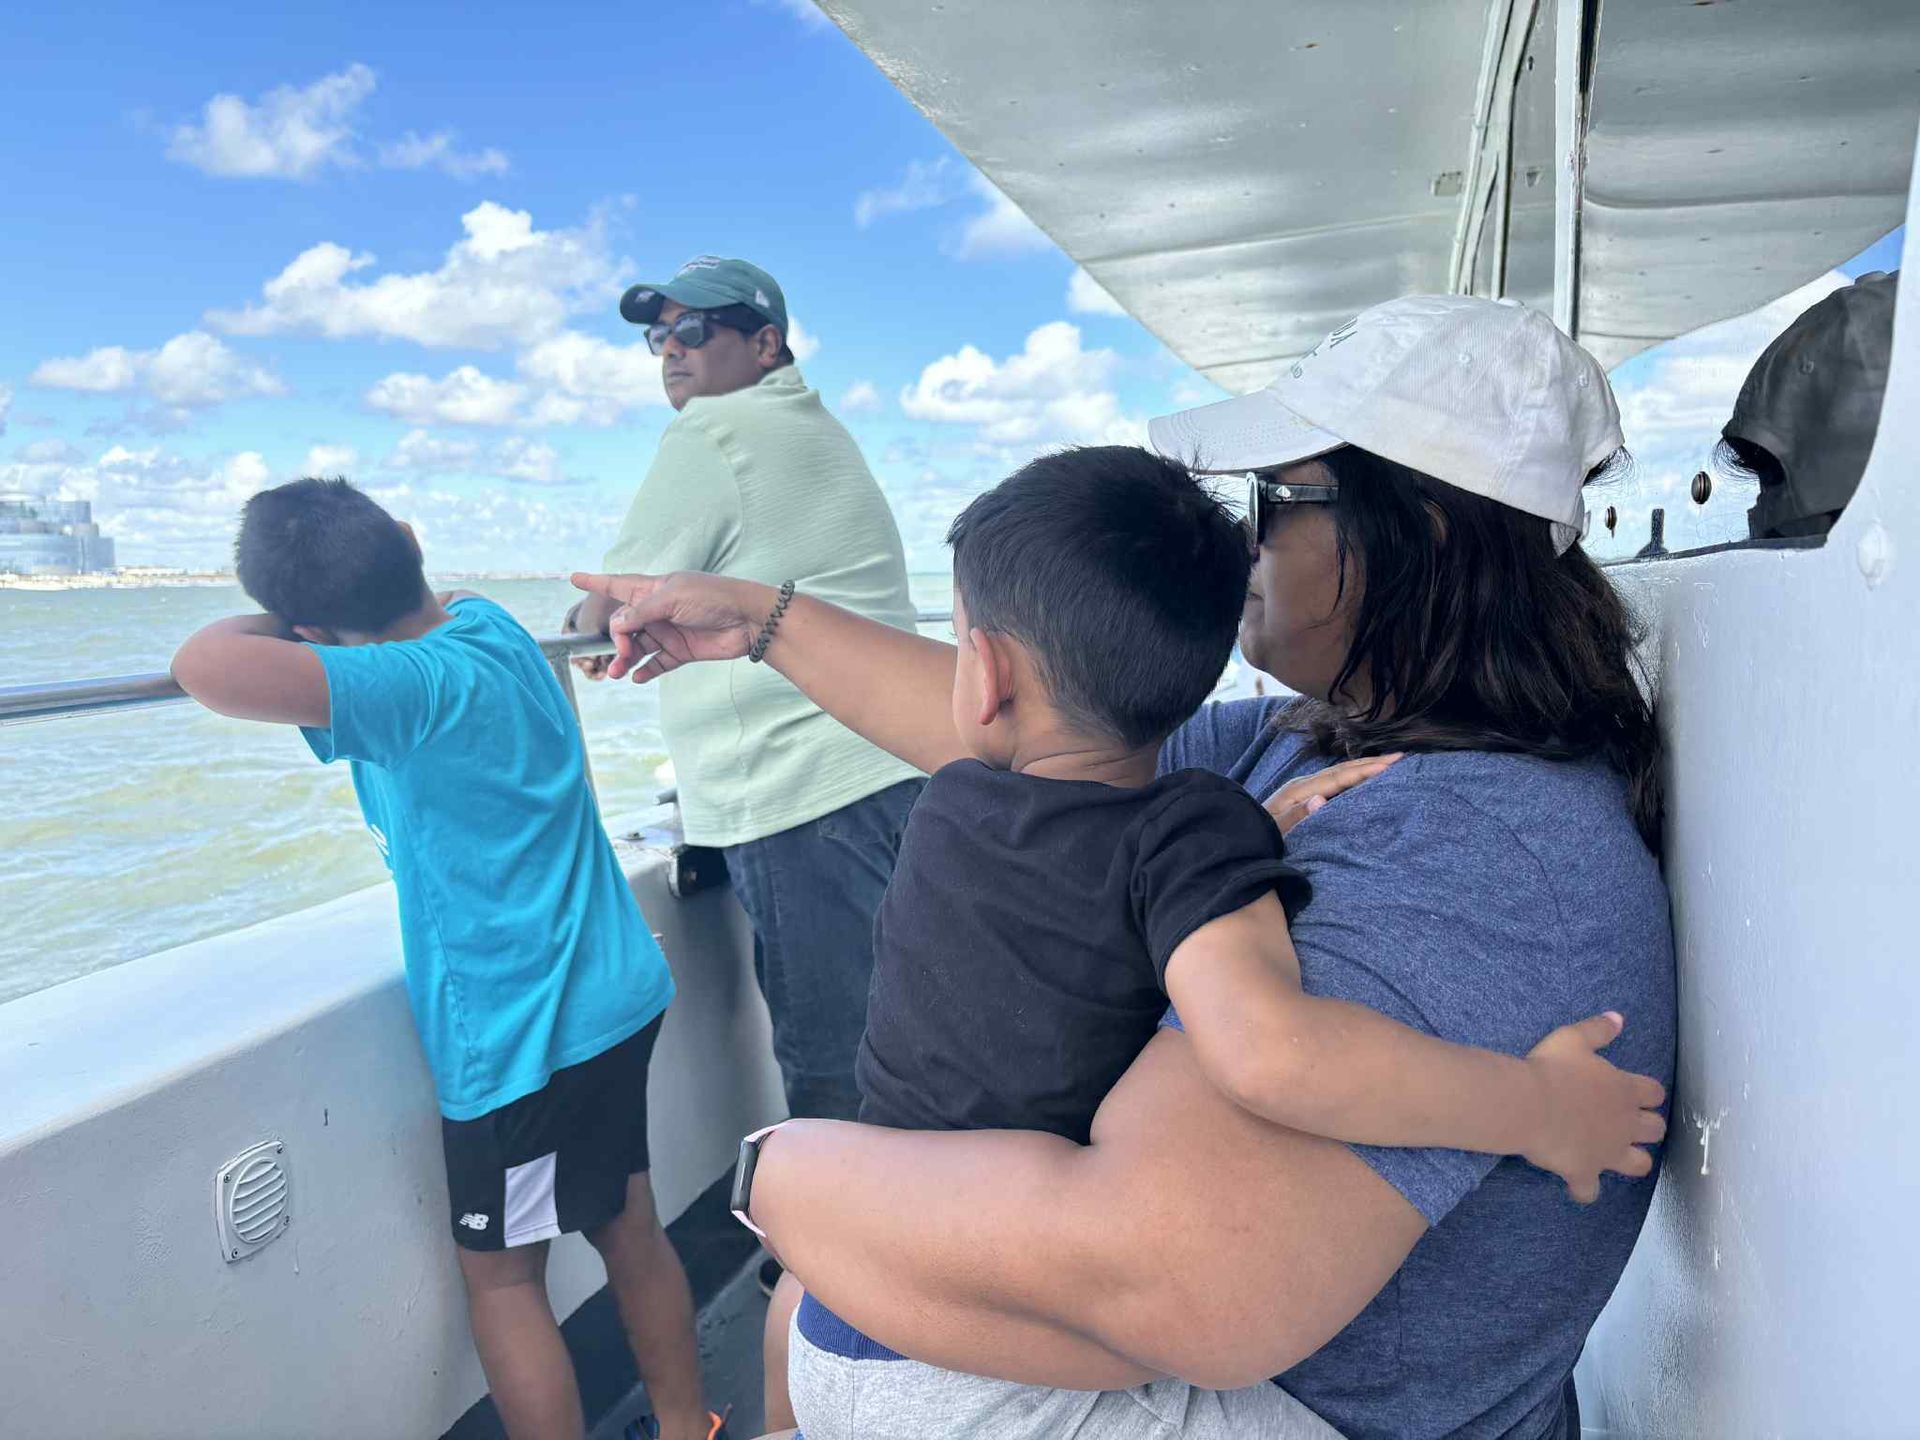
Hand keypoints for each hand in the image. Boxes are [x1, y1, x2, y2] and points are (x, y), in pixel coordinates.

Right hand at [569, 571, 771, 681]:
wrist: (749, 620)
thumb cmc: (714, 597)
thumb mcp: (673, 598)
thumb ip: (642, 611)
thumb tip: (616, 625)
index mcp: (655, 589)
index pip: (619, 584)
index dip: (596, 582)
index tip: (574, 578)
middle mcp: (658, 610)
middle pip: (625, 624)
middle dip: (616, 638)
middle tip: (620, 651)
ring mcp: (669, 631)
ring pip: (637, 647)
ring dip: (625, 660)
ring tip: (618, 672)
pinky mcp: (681, 651)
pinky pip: (656, 663)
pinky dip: (645, 671)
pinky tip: (636, 677)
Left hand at [1265, 753, 1402, 833]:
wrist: (1238, 838)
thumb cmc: (1258, 839)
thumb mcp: (1276, 833)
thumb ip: (1297, 817)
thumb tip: (1321, 799)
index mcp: (1298, 792)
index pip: (1338, 778)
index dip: (1364, 771)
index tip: (1390, 765)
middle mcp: (1301, 784)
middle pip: (1342, 769)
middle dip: (1370, 762)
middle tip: (1400, 756)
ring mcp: (1302, 789)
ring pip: (1339, 773)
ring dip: (1363, 766)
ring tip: (1389, 762)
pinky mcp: (1302, 796)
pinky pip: (1334, 781)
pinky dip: (1353, 775)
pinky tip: (1364, 777)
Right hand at [1522, 1012, 1666, 1203]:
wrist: (1528, 1105)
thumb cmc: (1550, 1069)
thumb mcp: (1572, 1039)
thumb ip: (1598, 1030)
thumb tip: (1619, 1018)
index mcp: (1624, 1089)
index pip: (1653, 1092)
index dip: (1648, 1093)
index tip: (1637, 1093)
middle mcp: (1624, 1123)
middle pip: (1655, 1129)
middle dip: (1648, 1128)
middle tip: (1628, 1123)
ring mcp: (1608, 1151)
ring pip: (1638, 1164)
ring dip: (1631, 1160)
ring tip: (1615, 1156)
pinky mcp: (1585, 1171)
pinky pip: (1590, 1190)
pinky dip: (1585, 1189)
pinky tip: (1578, 1186)